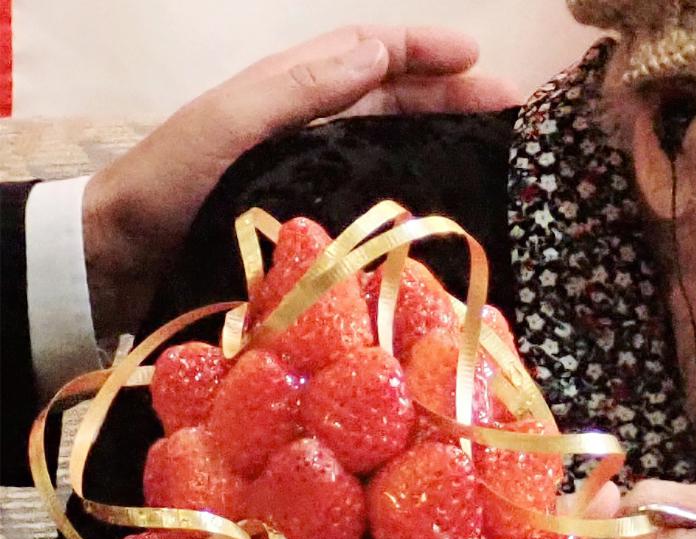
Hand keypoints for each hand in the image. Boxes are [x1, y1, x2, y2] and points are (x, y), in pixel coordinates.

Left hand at [81, 26, 521, 337]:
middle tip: (516, 115)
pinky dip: (419, 194)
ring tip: (500, 159)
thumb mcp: (224, 125)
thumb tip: (378, 52)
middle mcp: (307, 130)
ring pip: (393, 149)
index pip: (371, 54)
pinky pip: (377, 199)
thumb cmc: (163, 189)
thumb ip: (296, 89)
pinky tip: (450, 213)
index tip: (480, 61)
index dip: (426, 51)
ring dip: (447, 144)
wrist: (113, 263)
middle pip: (395, 101)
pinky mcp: (313, 226)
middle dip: (456, 98)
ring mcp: (311, 178)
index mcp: (288, 92)